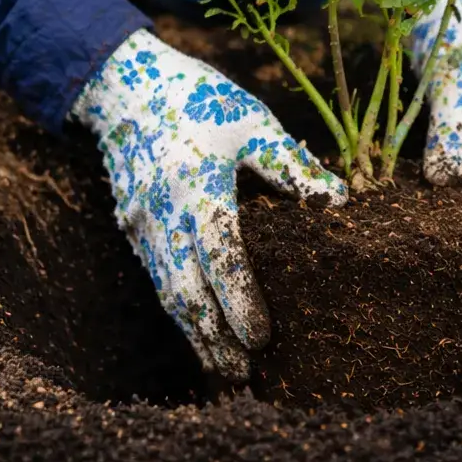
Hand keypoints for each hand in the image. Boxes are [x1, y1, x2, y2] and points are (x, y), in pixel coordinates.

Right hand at [71, 29, 344, 378]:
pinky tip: (200, 331)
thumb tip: (336, 202)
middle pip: (187, 292)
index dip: (241, 302)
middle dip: (215, 337)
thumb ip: (290, 165)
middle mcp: (163, 214)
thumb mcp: (251, 121)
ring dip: (194, 334)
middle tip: (246, 374)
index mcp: (197, 187)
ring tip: (225, 369)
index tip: (264, 337)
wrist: (125, 87)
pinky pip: (157, 279)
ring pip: (167, 294)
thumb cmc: (199, 100)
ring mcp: (141, 225)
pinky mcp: (131, 229)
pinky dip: (179, 310)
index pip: (221, 258)